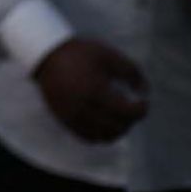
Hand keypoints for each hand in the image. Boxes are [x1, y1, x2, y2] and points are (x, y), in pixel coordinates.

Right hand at [33, 37, 148, 143]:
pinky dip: (100, 134)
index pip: (128, 113)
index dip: (141, 109)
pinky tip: (103, 123)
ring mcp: (73, 116)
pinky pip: (87, 137)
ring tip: (118, 118)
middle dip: (130, 120)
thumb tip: (145, 91)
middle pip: (118, 127)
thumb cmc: (79, 54)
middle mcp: (84, 108)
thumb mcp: (109, 55)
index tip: (143, 101)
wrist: (45, 55)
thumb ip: (132, 72)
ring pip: (103, 136)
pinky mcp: (64, 119)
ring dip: (117, 130)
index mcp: (96, 91)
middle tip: (130, 108)